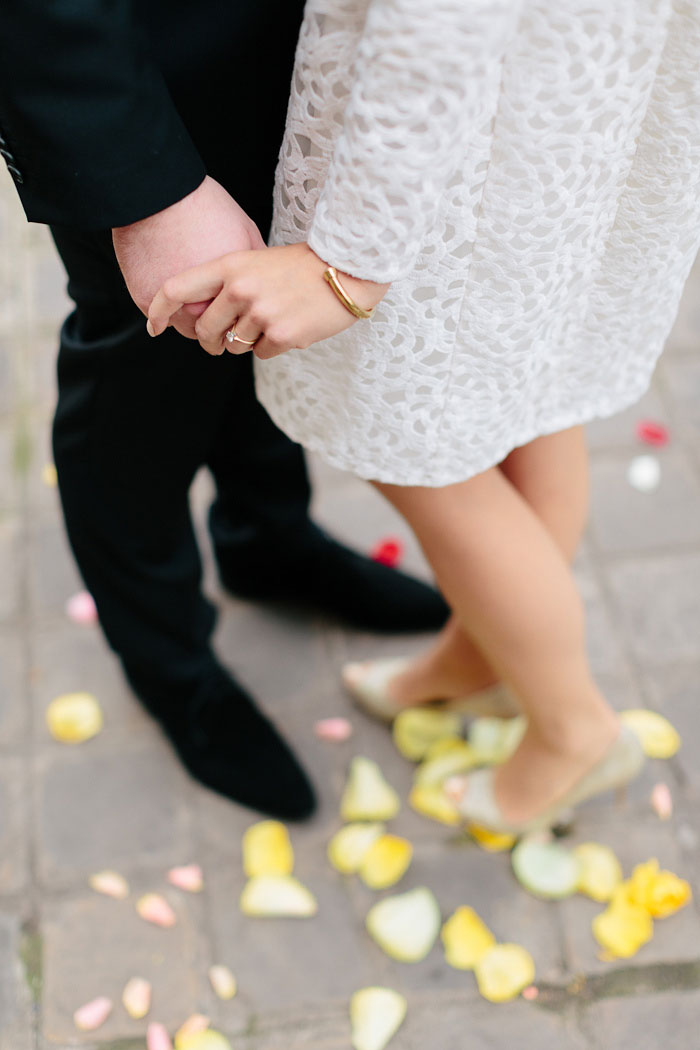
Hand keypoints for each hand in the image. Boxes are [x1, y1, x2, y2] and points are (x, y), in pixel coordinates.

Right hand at [112, 176, 264, 338]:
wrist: (158, 193)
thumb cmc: (204, 207)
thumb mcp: (245, 232)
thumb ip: (256, 265)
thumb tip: (268, 283)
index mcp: (232, 292)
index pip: (242, 325)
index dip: (243, 321)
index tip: (242, 318)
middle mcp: (203, 305)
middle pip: (216, 332)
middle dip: (220, 327)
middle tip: (220, 319)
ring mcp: (173, 305)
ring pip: (188, 329)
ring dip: (193, 322)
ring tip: (196, 305)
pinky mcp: (147, 299)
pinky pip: (160, 319)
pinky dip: (164, 314)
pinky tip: (171, 302)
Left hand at [147, 242, 389, 357]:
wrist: (347, 270)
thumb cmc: (303, 267)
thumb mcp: (259, 261)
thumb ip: (230, 283)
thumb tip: (208, 319)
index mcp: (231, 266)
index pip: (178, 288)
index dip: (159, 310)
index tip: (153, 326)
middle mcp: (241, 289)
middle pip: (205, 329)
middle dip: (211, 340)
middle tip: (220, 341)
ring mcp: (261, 313)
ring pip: (235, 345)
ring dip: (248, 341)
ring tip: (273, 319)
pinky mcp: (281, 335)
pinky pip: (261, 354)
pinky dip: (272, 347)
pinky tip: (290, 326)